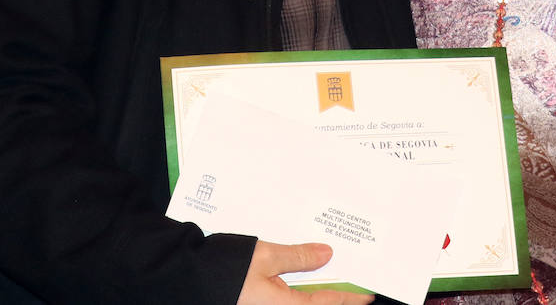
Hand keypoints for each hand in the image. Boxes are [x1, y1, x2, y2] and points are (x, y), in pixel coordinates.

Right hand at [236, 240, 374, 304]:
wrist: (188, 279)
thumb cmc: (224, 270)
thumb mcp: (265, 256)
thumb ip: (298, 257)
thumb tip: (326, 255)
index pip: (327, 303)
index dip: (349, 298)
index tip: (366, 295)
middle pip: (312, 304)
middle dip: (330, 294)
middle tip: (349, 283)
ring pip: (297, 301)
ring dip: (310, 291)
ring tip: (323, 274)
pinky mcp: (255, 303)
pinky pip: (283, 298)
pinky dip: (293, 289)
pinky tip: (296, 275)